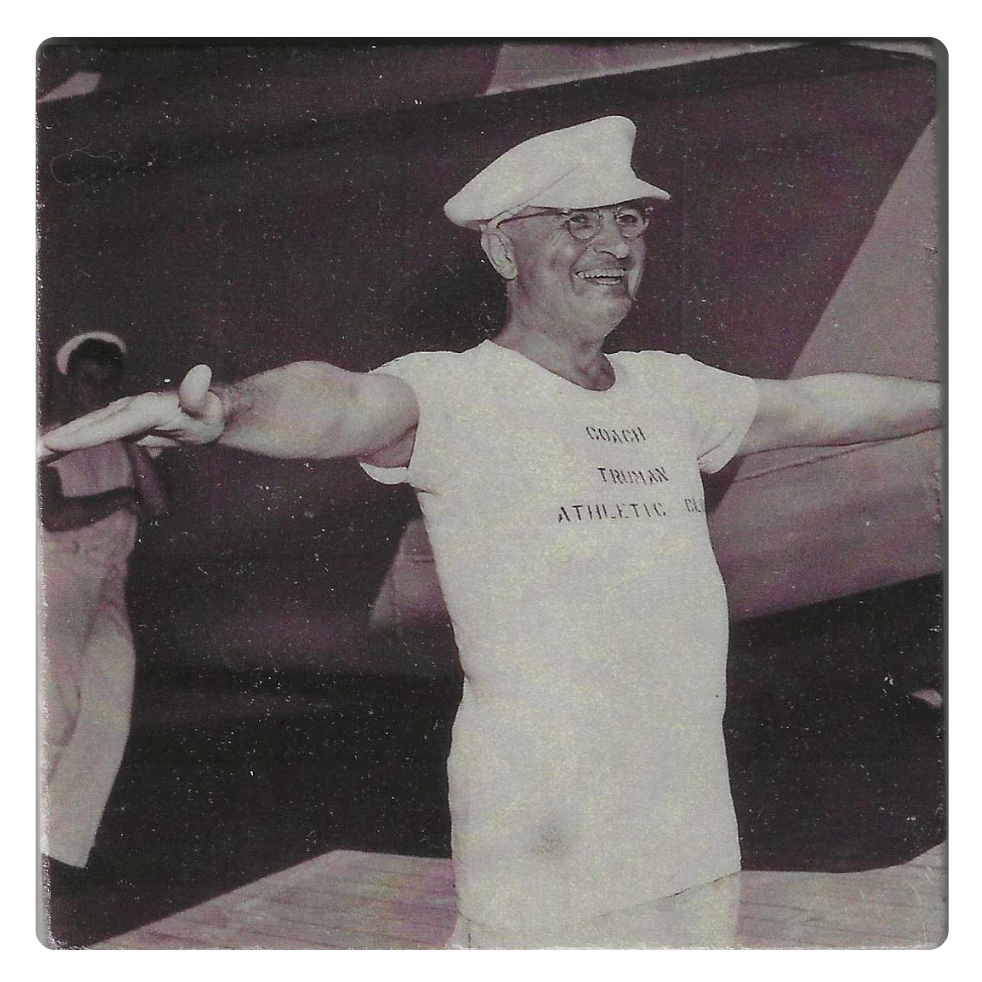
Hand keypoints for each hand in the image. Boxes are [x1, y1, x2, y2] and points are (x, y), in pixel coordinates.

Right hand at [40, 365, 224, 457]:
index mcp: (144, 407)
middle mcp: (129, 408)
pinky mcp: (122, 424)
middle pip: (91, 426)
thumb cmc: (209, 412)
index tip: (54, 441)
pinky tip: (54, 451)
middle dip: (61, 438)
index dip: (83, 433)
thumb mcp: (208, 407)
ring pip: (88, 429)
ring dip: (60, 440)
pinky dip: (72, 441)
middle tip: (30, 451)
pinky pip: (94, 434)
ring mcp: (123, 415)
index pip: (110, 424)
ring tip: (34, 453)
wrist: (210, 412)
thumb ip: (199, 394)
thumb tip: (201, 372)